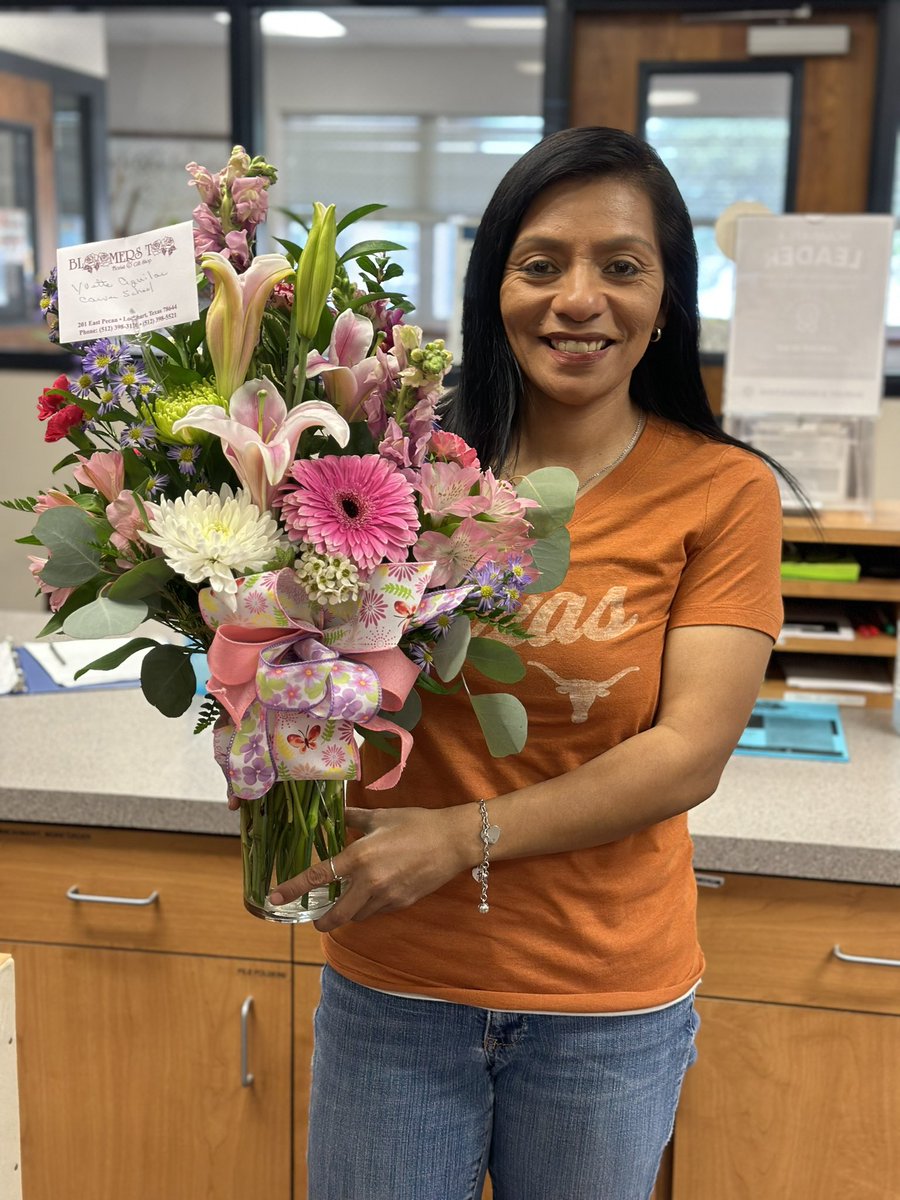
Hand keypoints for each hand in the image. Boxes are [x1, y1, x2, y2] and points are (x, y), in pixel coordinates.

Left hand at [267, 803, 477, 932]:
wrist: (453, 841)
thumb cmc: (416, 823)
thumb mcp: (381, 817)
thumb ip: (354, 818)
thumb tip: (337, 814)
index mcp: (359, 856)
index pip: (318, 876)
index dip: (292, 888)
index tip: (274, 897)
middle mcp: (369, 881)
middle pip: (336, 914)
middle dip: (322, 921)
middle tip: (316, 919)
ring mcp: (386, 896)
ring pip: (357, 916)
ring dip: (348, 913)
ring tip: (347, 902)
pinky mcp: (401, 904)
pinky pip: (377, 912)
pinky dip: (369, 908)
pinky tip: (373, 896)